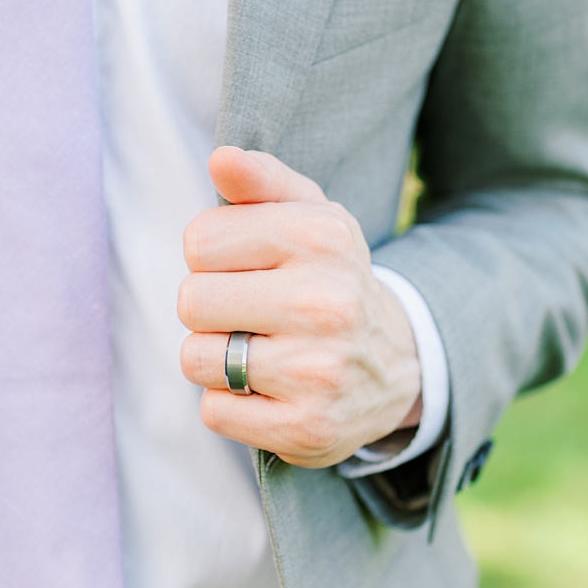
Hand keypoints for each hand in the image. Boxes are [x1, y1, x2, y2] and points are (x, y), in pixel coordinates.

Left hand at [177, 146, 422, 469]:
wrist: (397, 363)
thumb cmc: (327, 278)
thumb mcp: (308, 217)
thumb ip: (261, 181)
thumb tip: (220, 158)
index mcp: (323, 237)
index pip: (199, 241)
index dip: (212, 257)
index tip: (250, 268)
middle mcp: (327, 303)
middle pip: (191, 301)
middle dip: (211, 310)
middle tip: (254, 315)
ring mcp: (318, 371)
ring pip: (195, 358)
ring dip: (216, 359)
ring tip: (262, 352)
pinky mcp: (306, 428)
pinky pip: (214, 412)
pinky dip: (230, 405)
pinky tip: (271, 392)